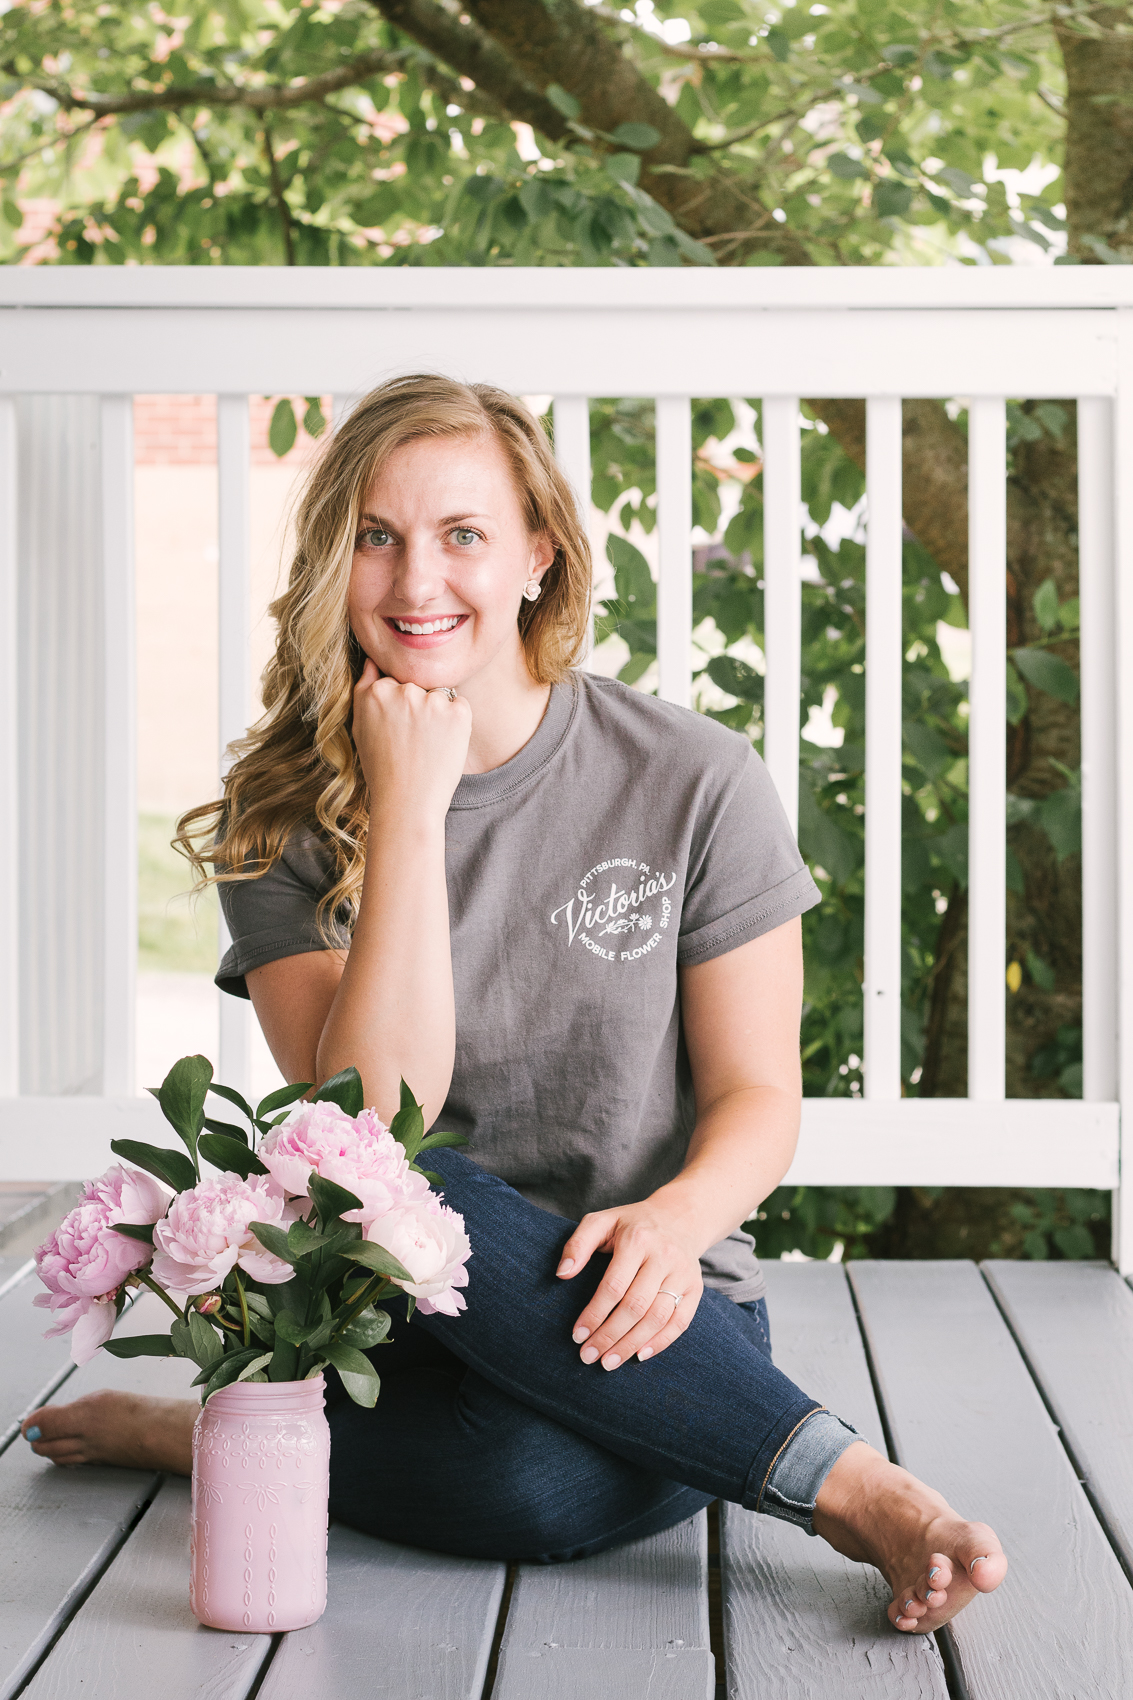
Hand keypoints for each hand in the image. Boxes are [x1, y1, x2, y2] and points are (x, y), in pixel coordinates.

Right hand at [352, 658, 470, 823]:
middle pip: (418, 686)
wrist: (407, 801)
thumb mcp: (360, 727)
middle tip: (412, 741)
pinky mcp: (458, 712)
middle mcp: (403, 690)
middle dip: (418, 706)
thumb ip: (364, 689)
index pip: (394, 681)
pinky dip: (456, 722)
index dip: (398, 706)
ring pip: (439, 694)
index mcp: (376, 691)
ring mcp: (432, 700)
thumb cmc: (381, 768)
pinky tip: (442, 745)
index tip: (396, 729)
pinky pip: (459, 706)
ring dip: (437, 713)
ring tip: (427, 745)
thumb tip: (372, 661)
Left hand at [556, 1200, 703, 1369]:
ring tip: (608, 1362)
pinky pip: (680, 1322)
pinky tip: (639, 1355)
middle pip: (635, 1306)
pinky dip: (660, 1342)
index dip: (594, 1314)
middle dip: (609, 1335)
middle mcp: (663, 1256)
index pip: (614, 1286)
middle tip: (589, 1355)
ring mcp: (683, 1273)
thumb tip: (562, 1274)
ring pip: (657, 1318)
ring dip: (631, 1344)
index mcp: (637, 1239)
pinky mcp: (695, 1288)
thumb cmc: (631, 1225)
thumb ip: (578, 1244)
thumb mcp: (601, 1222)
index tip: (577, 1335)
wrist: (678, 1218)